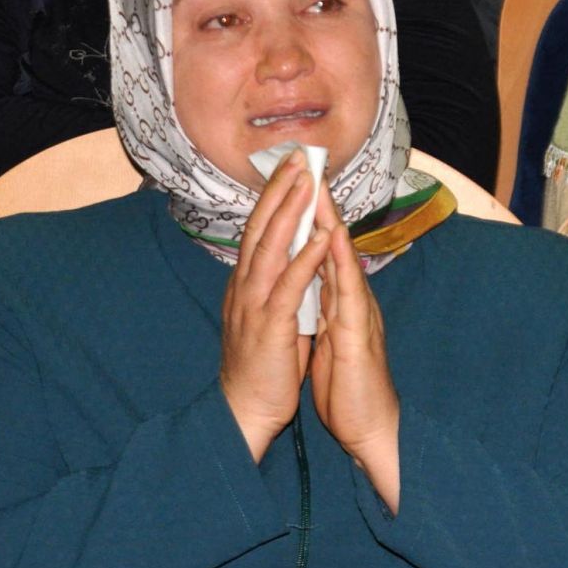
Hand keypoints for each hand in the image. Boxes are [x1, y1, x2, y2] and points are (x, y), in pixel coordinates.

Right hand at [221, 151, 330, 462]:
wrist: (245, 411)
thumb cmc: (263, 366)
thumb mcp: (271, 316)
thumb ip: (280, 286)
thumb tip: (295, 258)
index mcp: (246, 284)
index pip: (259, 230)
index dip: (274, 196)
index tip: (291, 166)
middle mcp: (245, 287)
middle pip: (261, 228)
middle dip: (281, 190)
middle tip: (298, 157)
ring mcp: (254, 305)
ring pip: (271, 248)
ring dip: (291, 213)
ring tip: (309, 183)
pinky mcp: (270, 326)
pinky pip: (289, 286)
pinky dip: (306, 258)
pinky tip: (322, 237)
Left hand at [310, 186, 400, 511]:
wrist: (369, 428)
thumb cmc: (347, 388)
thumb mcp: (328, 339)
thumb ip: (323, 309)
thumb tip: (311, 284)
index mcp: (339, 304)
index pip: (321, 253)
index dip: (310, 218)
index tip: (294, 185)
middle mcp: (352, 301)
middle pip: (333, 246)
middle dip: (320, 206)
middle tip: (307, 167)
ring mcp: (358, 314)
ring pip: (342, 259)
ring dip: (330, 222)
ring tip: (319, 188)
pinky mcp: (358, 334)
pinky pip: (347, 292)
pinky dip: (340, 262)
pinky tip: (332, 239)